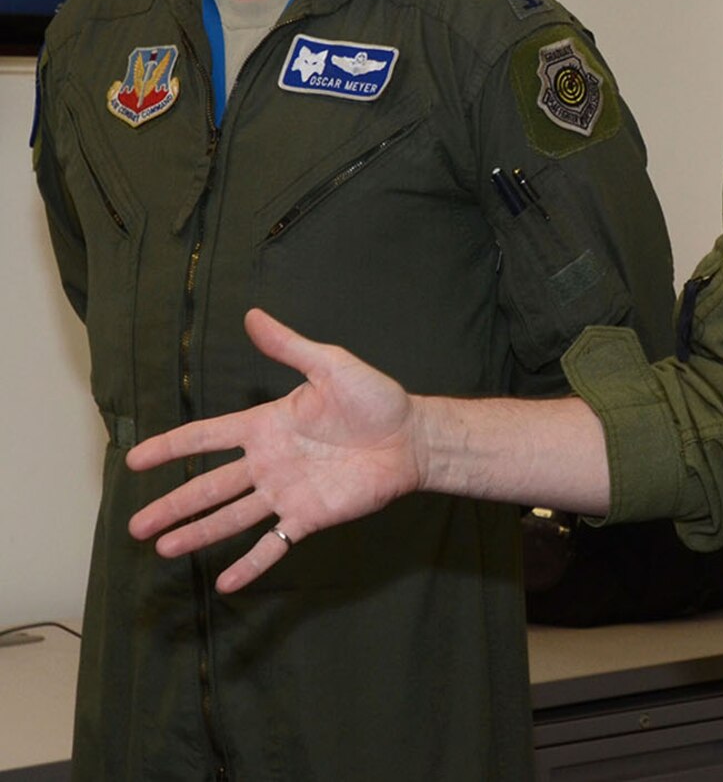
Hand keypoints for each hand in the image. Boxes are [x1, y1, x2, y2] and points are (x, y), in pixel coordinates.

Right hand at [127, 308, 423, 591]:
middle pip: (209, 486)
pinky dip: (252, 563)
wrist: (412, 436)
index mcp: (266, 426)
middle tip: (134, 525)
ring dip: (198, 533)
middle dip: (172, 504)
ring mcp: (286, 492)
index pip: (206, 437)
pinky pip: (275, 543)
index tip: (134, 459)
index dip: (170, 446)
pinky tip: (225, 582)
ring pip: (231, 517)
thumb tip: (252, 315)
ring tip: (162, 547)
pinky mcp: (309, 516)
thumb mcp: (330, 365)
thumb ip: (289, 347)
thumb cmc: (374, 399)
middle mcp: (268, 462)